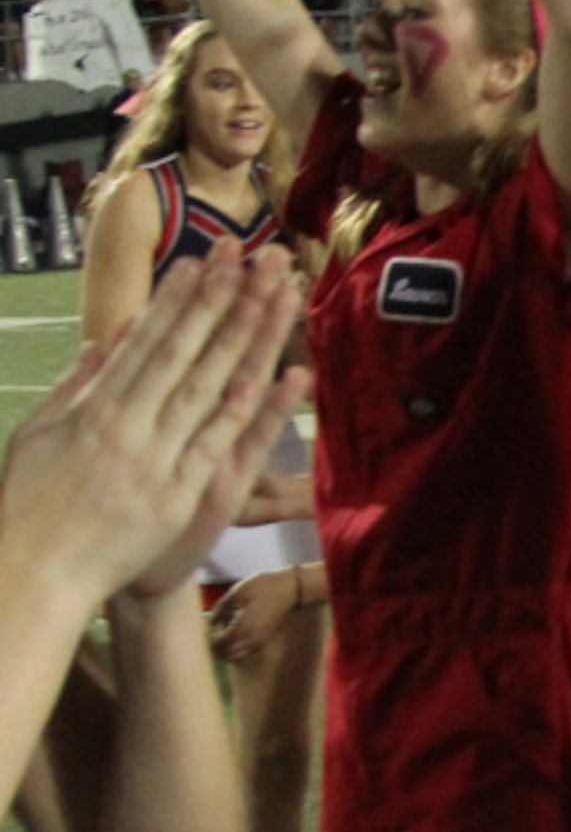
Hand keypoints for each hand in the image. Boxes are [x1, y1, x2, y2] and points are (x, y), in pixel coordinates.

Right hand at [0, 241, 308, 611]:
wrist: (35, 575)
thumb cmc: (30, 506)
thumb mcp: (37, 435)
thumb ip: (74, 388)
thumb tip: (101, 343)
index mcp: (93, 409)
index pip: (143, 343)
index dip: (175, 300)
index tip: (201, 262)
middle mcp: (127, 426)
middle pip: (183, 352)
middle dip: (218, 300)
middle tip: (248, 256)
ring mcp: (156, 460)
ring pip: (211, 387)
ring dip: (245, 338)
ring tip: (272, 296)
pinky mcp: (180, 496)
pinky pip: (222, 444)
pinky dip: (252, 409)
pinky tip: (279, 375)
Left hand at [208, 565, 303, 663]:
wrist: (292, 588)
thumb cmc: (264, 587)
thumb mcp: (236, 594)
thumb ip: (219, 611)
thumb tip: (207, 621)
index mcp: (241, 630)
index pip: (215, 645)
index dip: (205, 637)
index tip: (201, 626)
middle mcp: (249, 641)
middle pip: (223, 654)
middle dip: (213, 645)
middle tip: (208, 629)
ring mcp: (258, 641)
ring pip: (233, 654)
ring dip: (224, 646)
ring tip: (221, 628)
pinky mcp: (263, 639)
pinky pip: (243, 649)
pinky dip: (234, 644)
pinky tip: (234, 627)